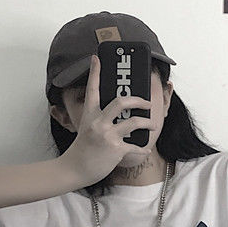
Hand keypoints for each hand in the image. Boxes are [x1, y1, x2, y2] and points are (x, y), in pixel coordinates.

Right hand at [61, 54, 154, 187]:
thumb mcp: (86, 129)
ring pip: (134, 122)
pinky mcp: (116, 150)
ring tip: (153, 124)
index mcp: (90, 115)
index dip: (95, 72)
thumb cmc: (82, 150)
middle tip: (147, 103)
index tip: (97, 57)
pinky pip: (135, 146)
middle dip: (139, 100)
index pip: (92, 89)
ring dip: (148, 123)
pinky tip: (146, 148)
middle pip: (121, 101)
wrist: (74, 169)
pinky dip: (143, 148)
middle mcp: (99, 122)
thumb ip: (99, 120)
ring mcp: (108, 135)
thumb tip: (117, 115)